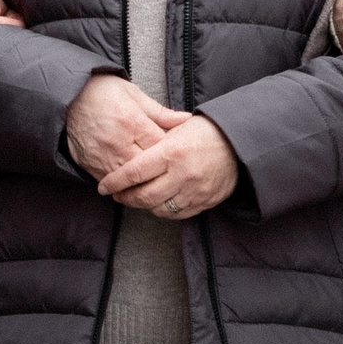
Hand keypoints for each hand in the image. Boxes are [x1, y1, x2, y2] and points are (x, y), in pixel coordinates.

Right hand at [64, 72, 185, 179]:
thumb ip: (161, 112)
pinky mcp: (88, 164)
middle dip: (157, 171)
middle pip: (146, 168)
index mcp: (132, 122)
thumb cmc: (102, 91)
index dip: (170, 153)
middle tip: (167, 172)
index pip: (159, 147)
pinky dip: (119, 184)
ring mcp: (102, 156)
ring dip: (139, 182)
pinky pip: (109, 181)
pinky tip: (128, 182)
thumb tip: (186, 120)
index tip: (175, 154)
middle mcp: (118, 142)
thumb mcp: (134, 94)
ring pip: (128, 181)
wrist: (68, 94)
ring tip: (150, 182)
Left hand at [96, 116, 239, 219]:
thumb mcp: (177, 129)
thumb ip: (154, 143)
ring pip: (159, 209)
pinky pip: (177, 214)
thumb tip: (127, 154)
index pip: (135, 172)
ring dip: (144, 205)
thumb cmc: (205, 132)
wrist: (239, 144)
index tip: (103, 187)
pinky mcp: (204, 202)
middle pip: (144, 196)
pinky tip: (158, 202)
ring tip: (137, 198)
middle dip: (126, 198)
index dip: (115, 182)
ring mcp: (194, 191)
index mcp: (171, 152)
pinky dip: (164, 210)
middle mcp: (182, 174)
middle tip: (117, 195)